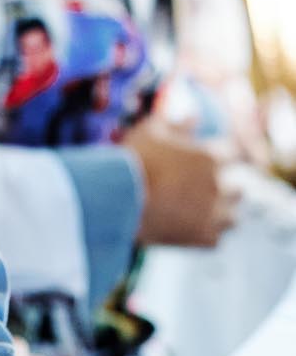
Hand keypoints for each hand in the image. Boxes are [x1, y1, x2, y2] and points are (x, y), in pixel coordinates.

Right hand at [125, 123, 237, 246]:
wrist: (117, 200)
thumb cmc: (133, 160)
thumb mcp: (151, 131)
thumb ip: (177, 123)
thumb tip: (195, 116)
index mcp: (210, 157)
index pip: (233, 154)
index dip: (223, 156)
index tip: (214, 160)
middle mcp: (219, 186)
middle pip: (238, 189)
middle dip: (225, 188)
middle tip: (205, 189)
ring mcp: (214, 214)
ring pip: (233, 218)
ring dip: (221, 215)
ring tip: (202, 214)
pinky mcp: (204, 238)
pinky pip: (215, 239)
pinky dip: (204, 234)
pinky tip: (189, 229)